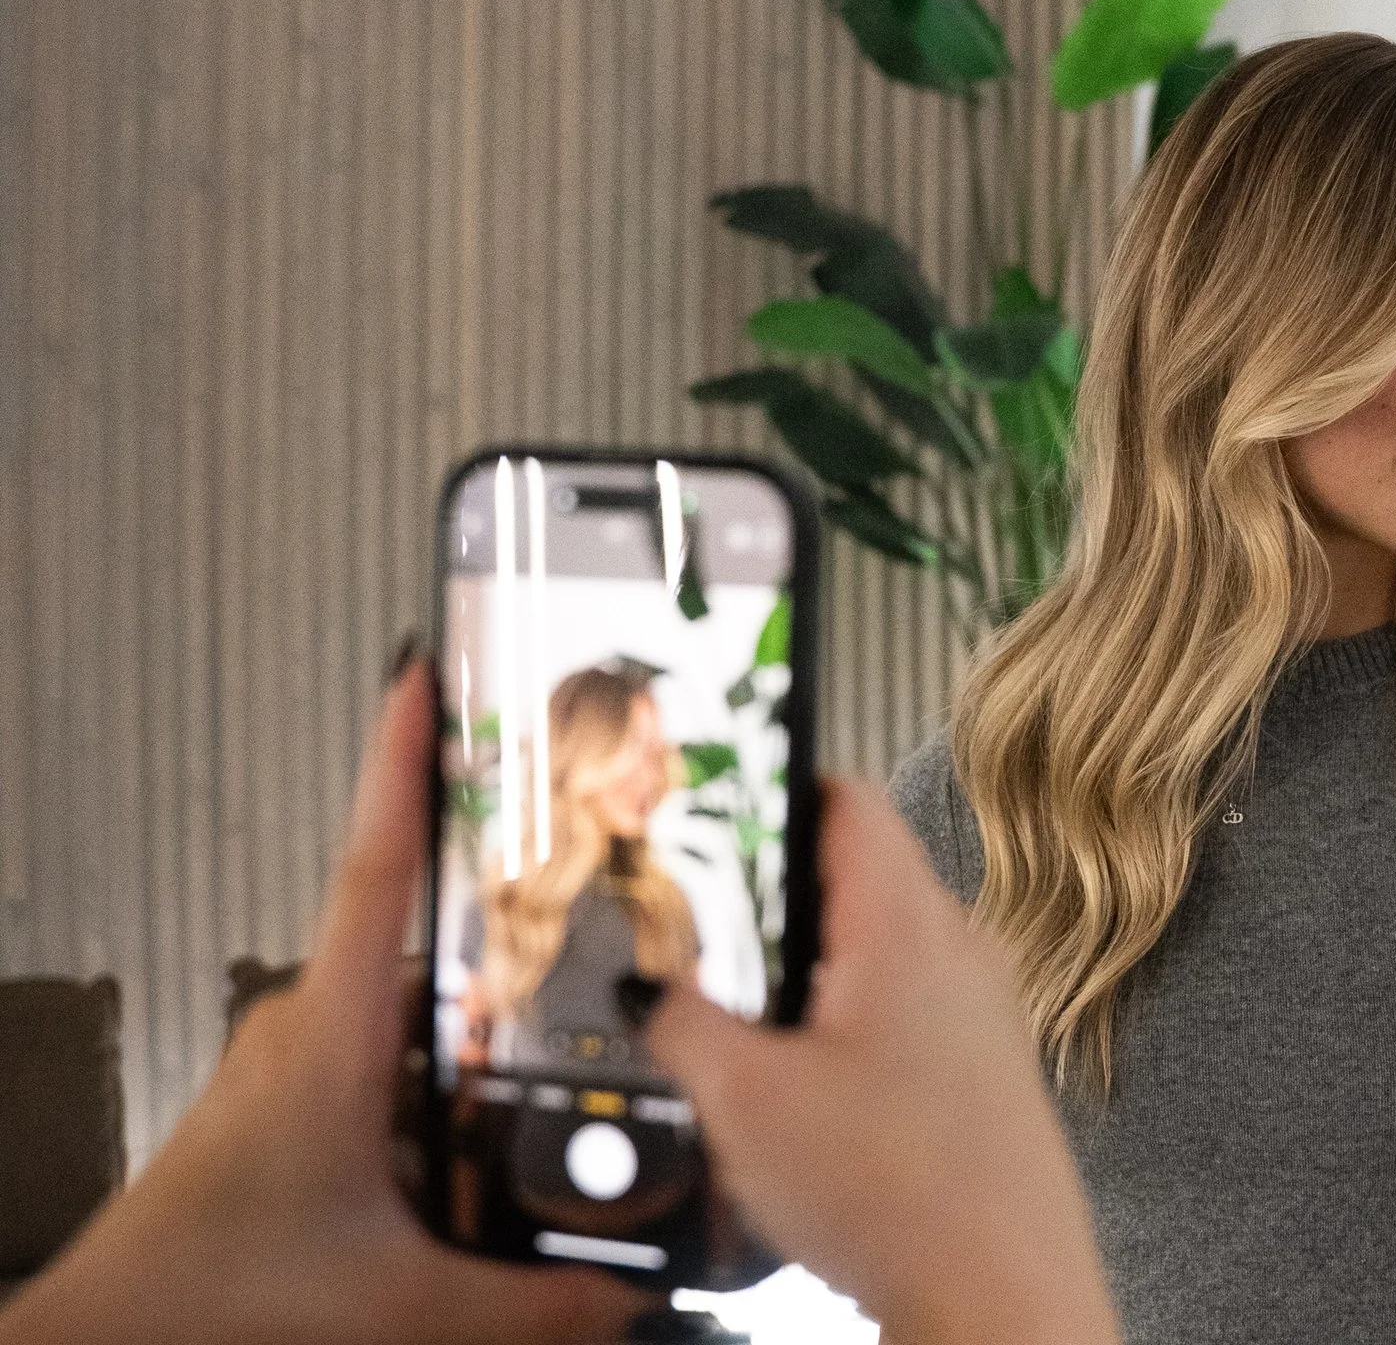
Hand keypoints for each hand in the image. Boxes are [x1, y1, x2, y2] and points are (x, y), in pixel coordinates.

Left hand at [0, 663, 651, 1344]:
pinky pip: (382, 1076)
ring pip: (407, 1022)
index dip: (404, 763)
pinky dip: (436, 1098)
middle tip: (583, 909)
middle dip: (505, 935)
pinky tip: (474, 1162)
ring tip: (548, 1073)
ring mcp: (289, 1070)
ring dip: (471, 1041)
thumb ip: (533, 1303)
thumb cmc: (206, 1298)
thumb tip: (626, 1299)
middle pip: (427, 946)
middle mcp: (305, 1031)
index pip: (378, 862)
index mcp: (334, 1034)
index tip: (425, 677)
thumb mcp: (404, 1301)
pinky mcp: (283, 1115)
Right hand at [641, 777, 1119, 1344]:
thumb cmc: (900, 1195)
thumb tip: (651, 992)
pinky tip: (803, 1091)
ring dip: (806, 976)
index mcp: (909, 924)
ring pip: (877, 953)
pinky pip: (904, 1015)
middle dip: (770, 900)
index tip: (709, 807)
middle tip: (696, 928)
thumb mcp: (744, 1098)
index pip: (844, 797)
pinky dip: (846, 1030)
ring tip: (740, 1021)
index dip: (770, 788)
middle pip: (856, 877)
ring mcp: (983, 1013)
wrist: (1002, 1299)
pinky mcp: (985, 1074)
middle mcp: (961, 952)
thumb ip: (683, 1023)